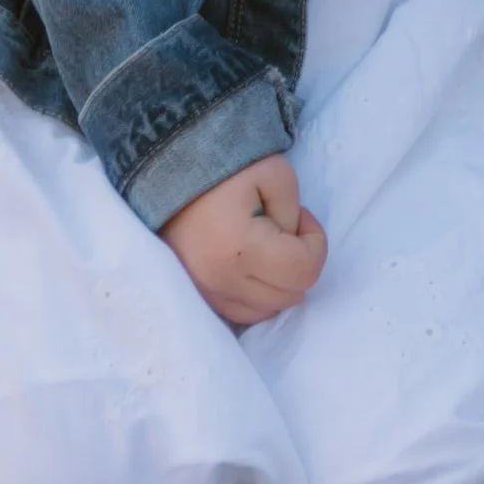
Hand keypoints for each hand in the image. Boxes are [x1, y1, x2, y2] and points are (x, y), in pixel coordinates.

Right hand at [161, 153, 326, 327]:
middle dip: (300, 263)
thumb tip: (293, 245)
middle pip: (289, 296)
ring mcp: (207, 295)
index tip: (302, 216)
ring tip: (268, 246)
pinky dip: (258, 294)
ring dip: (280, 283)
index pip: (304, 271)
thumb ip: (294, 215)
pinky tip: (253, 264)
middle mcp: (222, 282)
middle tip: (286, 228)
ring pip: (267, 311)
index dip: (315, 243)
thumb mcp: (275, 174)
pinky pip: (241, 313)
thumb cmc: (226, 169)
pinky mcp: (198, 297)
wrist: (167, 172)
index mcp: (242, 250)